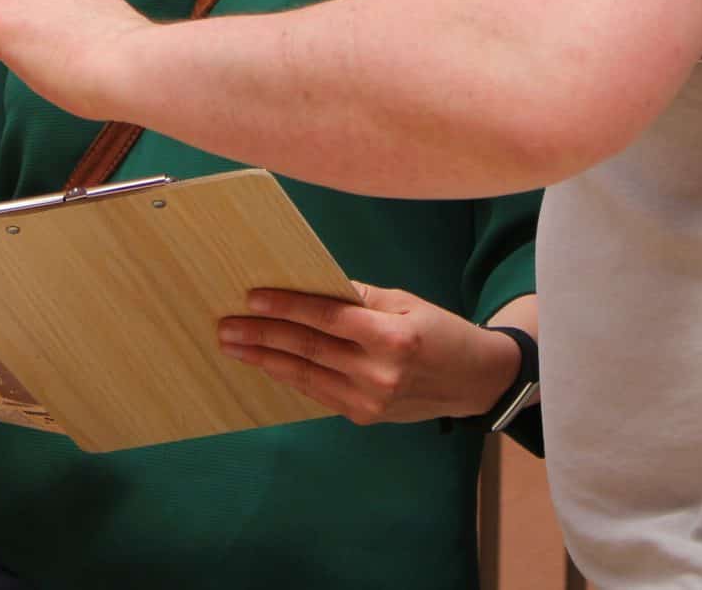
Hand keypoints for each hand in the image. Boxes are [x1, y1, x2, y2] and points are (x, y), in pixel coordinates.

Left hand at [217, 283, 521, 425]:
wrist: (475, 381)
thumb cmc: (440, 330)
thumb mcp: (406, 302)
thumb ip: (359, 297)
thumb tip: (311, 284)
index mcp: (394, 336)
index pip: (328, 318)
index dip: (287, 308)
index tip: (252, 299)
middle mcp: (381, 373)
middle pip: (310, 350)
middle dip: (263, 337)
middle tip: (227, 328)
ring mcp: (371, 401)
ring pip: (307, 377)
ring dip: (267, 361)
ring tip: (235, 347)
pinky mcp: (365, 417)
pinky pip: (319, 393)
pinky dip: (291, 377)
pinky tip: (268, 364)